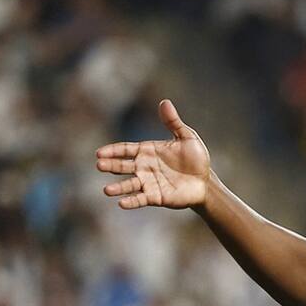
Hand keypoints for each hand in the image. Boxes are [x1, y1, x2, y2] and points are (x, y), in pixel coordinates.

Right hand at [96, 100, 210, 209]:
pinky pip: (141, 199)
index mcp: (147, 151)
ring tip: (107, 190)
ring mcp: (148, 183)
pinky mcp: (156, 197)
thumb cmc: (196, 159)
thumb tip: (164, 102)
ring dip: (118, 188)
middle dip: (111, 166)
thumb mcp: (187, 137)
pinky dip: (131, 201)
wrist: (205, 181)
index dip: (113, 151)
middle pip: (123, 166)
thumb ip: (173, 122)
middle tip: (99, 165)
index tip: (99, 153)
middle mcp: (144, 167)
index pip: (125, 149)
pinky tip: (121, 203)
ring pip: (129, 185)